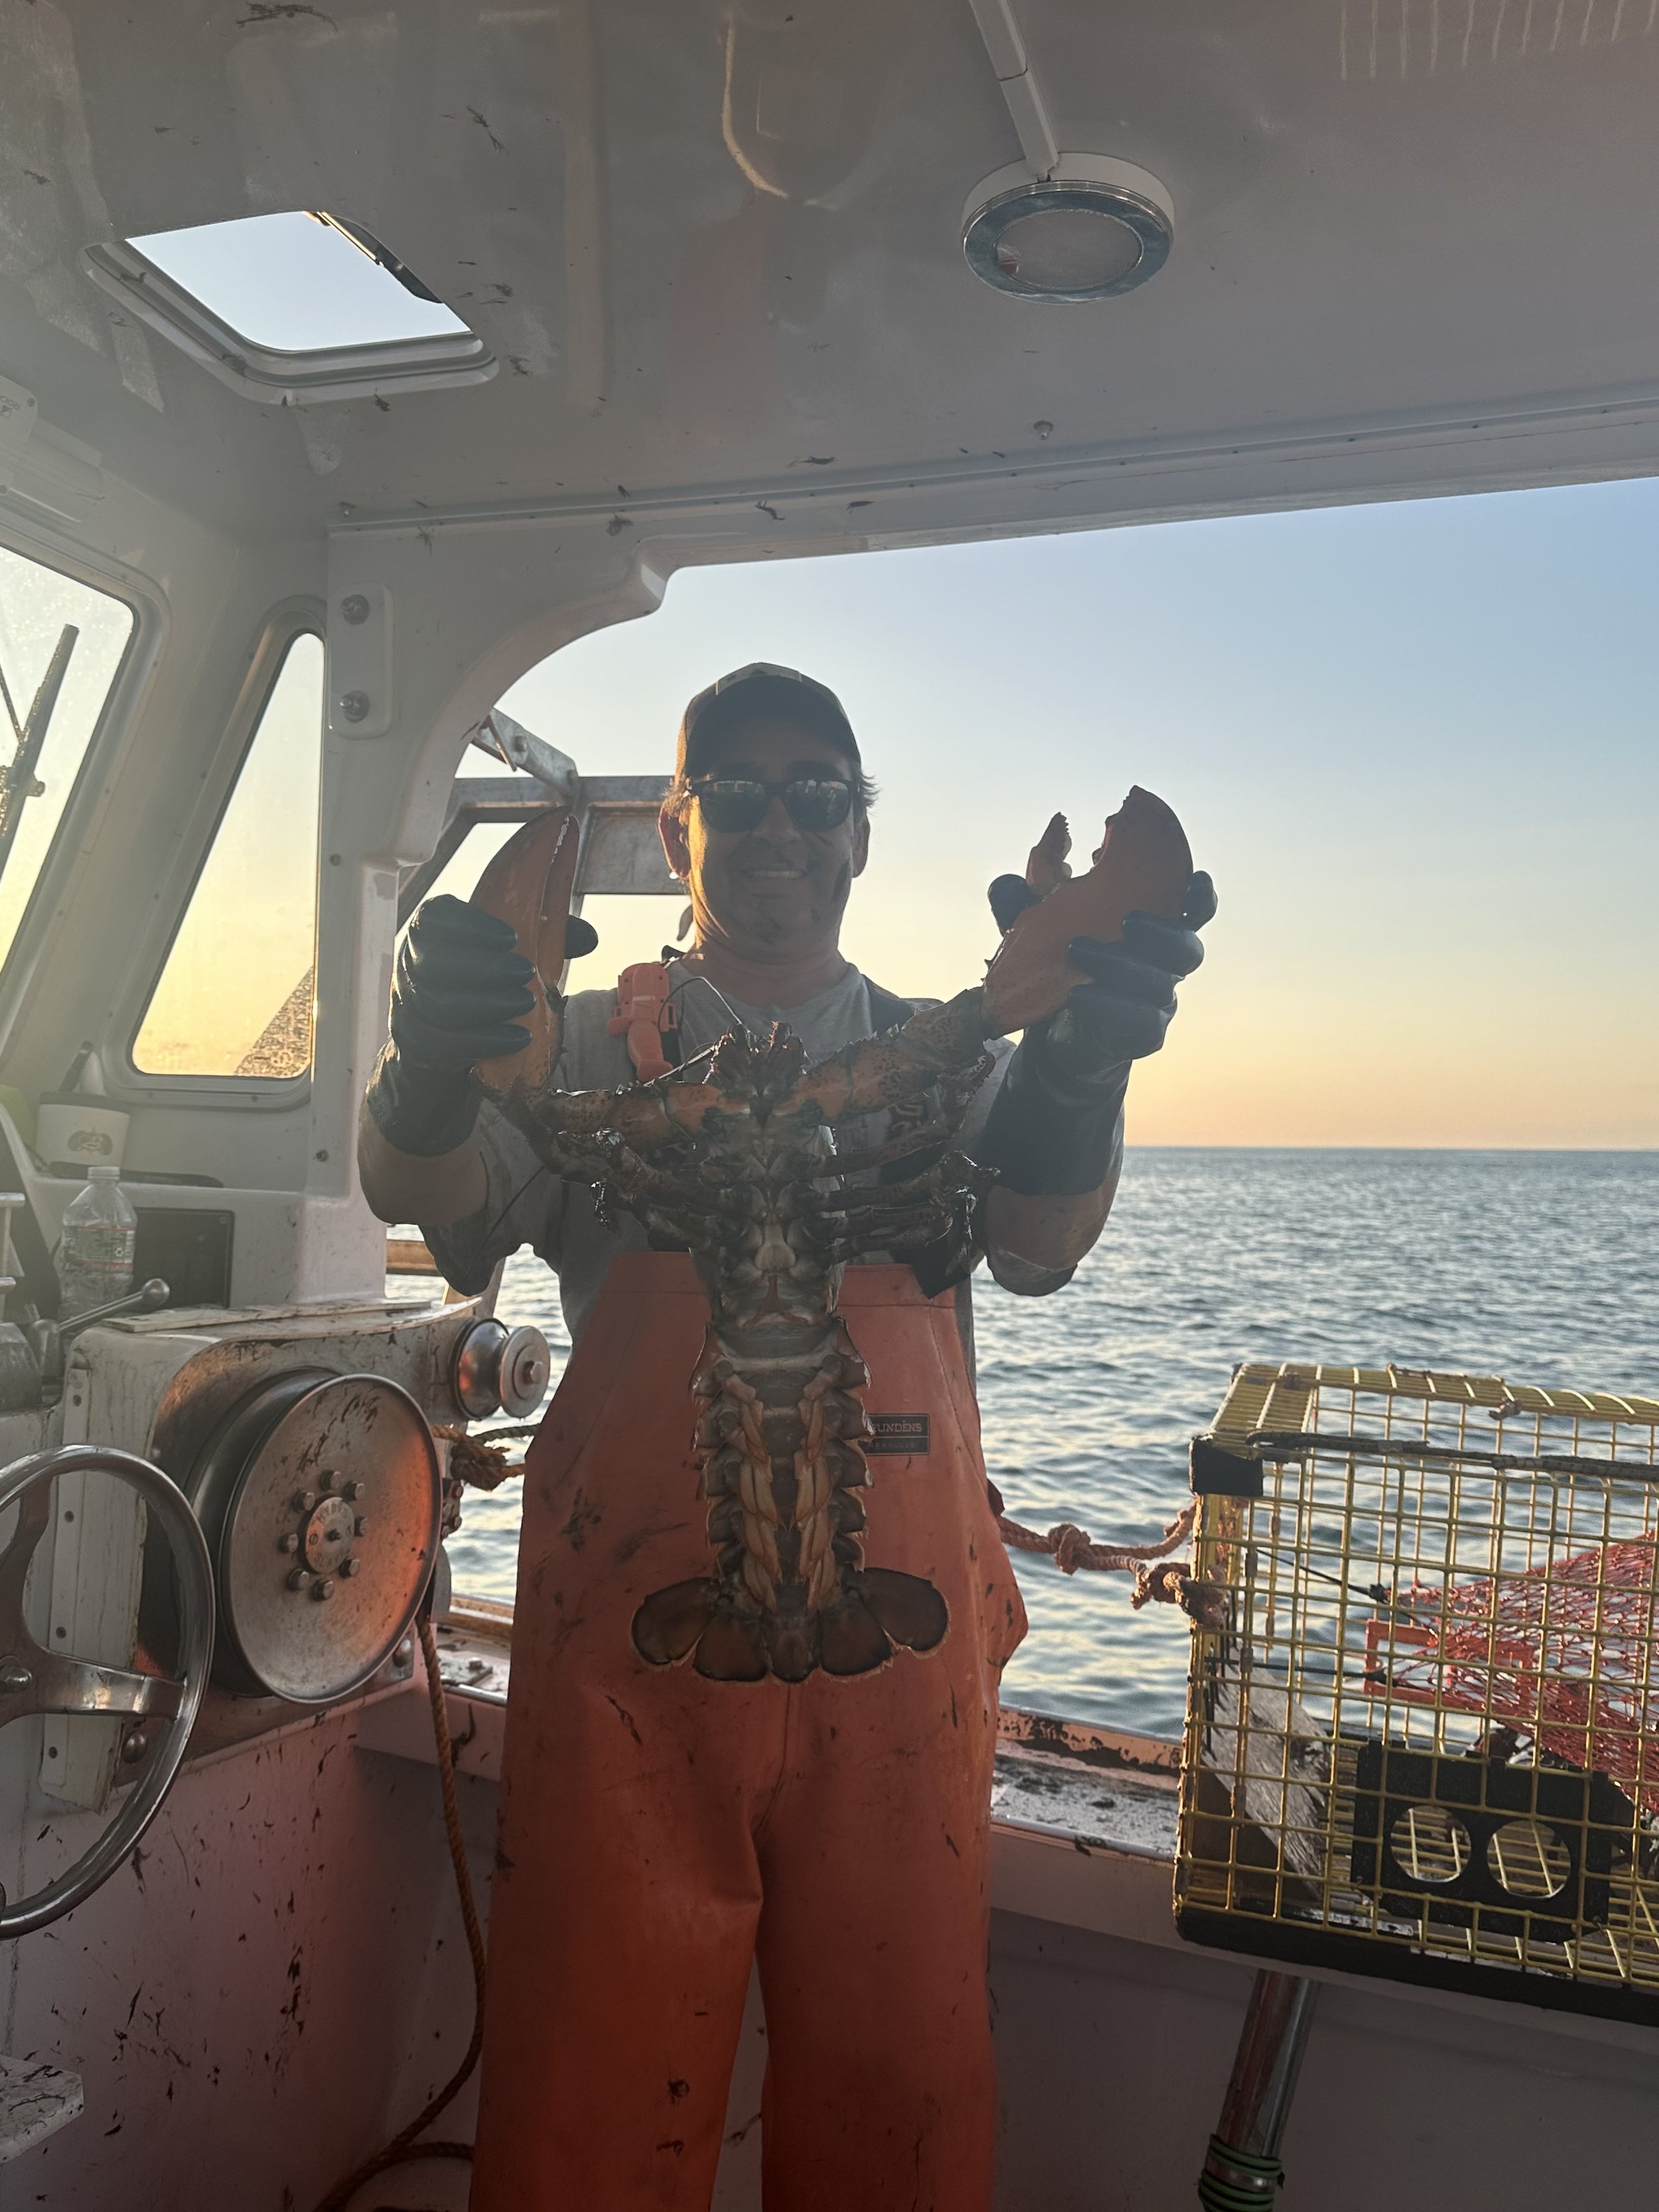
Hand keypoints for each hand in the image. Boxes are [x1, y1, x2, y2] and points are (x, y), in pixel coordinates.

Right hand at [365, 895, 597, 1155]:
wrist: (445, 1036)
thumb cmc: (482, 980)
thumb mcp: (508, 953)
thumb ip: (545, 937)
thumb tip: (588, 936)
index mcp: (430, 931)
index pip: (435, 918)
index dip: (470, 924)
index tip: (512, 937)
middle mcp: (411, 963)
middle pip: (434, 962)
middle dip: (484, 968)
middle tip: (526, 972)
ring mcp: (408, 1004)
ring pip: (437, 1004)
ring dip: (487, 1005)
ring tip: (528, 1004)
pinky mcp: (416, 1041)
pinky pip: (443, 1042)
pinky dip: (484, 1041)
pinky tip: (517, 1039)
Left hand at [985, 871, 1215, 1077]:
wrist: (1055, 1034)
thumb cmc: (1062, 967)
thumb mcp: (1039, 931)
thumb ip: (1024, 906)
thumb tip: (1006, 882)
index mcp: (1155, 931)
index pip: (1192, 912)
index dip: (1200, 897)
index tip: (1195, 879)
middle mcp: (1165, 966)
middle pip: (1186, 948)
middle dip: (1162, 932)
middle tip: (1127, 919)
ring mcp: (1157, 1003)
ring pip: (1158, 983)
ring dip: (1119, 963)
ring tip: (1076, 949)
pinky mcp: (1142, 1035)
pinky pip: (1135, 1020)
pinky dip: (1105, 1005)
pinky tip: (1076, 995)